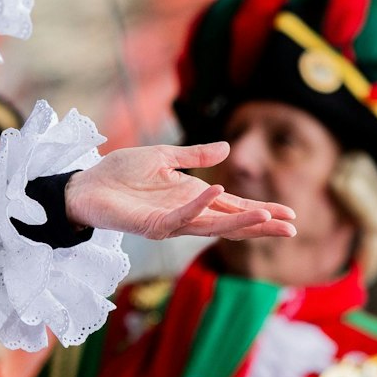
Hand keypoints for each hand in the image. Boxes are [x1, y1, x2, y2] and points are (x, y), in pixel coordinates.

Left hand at [63, 142, 297, 240]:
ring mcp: (171, 223)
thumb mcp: (163, 156)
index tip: (290, 215)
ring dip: (240, 221)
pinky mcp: (151, 226)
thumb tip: (227, 148)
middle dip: (261, 225)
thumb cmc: (119, 173)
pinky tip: (217, 192)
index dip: (261, 210)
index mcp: (193, 198)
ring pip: (212, 225)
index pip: (234, 206)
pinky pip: (180, 217)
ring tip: (267, 216)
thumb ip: (194, 155)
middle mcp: (186, 214)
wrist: (84, 186)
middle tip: (291, 228)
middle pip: (231, 222)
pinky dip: (199, 206)